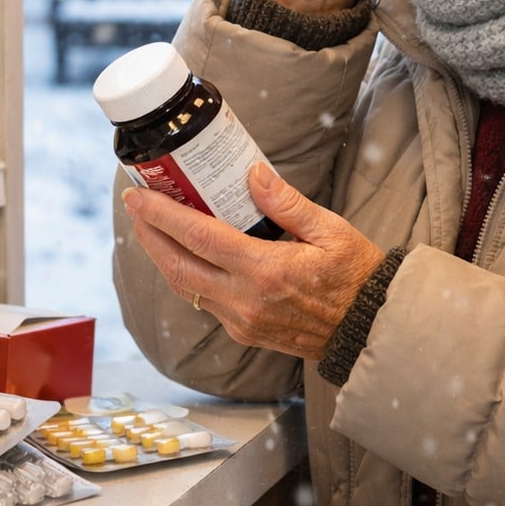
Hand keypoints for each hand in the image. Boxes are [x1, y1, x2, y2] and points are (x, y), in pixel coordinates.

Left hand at [121, 163, 385, 360]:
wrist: (369, 332)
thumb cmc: (356, 276)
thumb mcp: (331, 231)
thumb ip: (288, 203)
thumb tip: (252, 173)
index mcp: (266, 271)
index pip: (199, 238)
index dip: (162, 215)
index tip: (139, 195)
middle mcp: (245, 300)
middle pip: (177, 266)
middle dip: (149, 234)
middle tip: (135, 204)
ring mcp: (241, 320)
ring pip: (185, 287)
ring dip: (162, 255)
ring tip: (151, 224)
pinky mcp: (243, 332)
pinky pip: (202, 300)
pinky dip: (186, 273)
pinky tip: (184, 252)